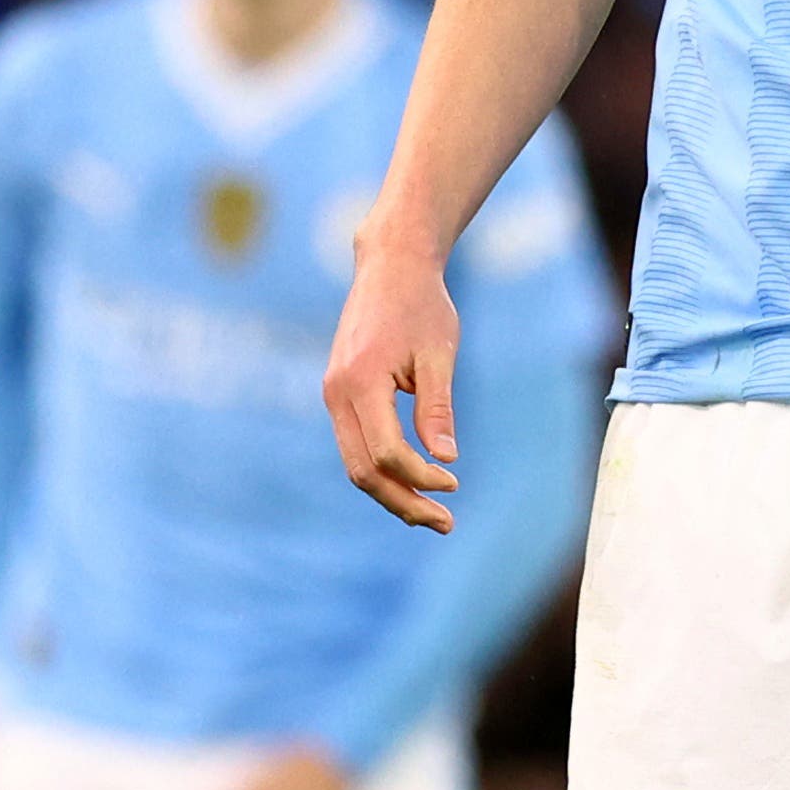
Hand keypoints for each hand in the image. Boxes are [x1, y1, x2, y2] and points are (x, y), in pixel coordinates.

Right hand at [323, 231, 461, 529]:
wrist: (391, 265)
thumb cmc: (421, 304)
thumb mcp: (438, 352)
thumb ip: (437, 406)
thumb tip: (445, 458)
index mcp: (360, 381)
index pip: (386, 451)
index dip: (420, 477)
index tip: (455, 483)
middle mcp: (337, 393)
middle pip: (363, 470)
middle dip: (403, 501)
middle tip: (446, 524)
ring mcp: (333, 395)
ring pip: (355, 463)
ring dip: (392, 492)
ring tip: (432, 515)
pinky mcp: (340, 394)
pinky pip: (356, 445)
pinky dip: (382, 470)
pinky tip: (413, 484)